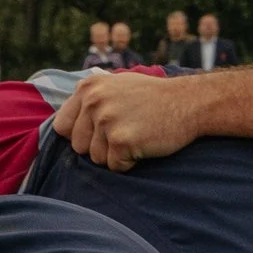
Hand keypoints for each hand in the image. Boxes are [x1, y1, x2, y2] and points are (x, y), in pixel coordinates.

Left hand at [52, 73, 200, 170]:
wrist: (191, 101)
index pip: (62, 127)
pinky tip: (144, 144)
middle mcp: (93, 101)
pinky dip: (129, 162)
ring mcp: (107, 120)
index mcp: (87, 88)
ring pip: (95, 159)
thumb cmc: (153, 98)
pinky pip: (115, 166)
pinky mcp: (121, 140)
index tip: (101, 132)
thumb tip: (62, 128)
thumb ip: (88, 102)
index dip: (81, 135)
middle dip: (99, 147)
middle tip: (127, 131)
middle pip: (78, 146)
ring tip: (137, 134)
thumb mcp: (115, 87)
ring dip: (115, 155)